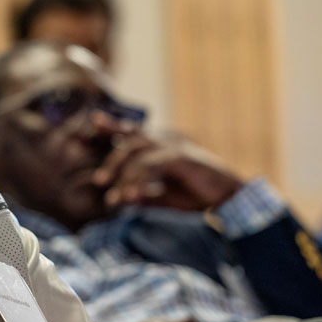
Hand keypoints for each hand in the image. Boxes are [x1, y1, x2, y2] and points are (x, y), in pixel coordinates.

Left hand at [90, 115, 242, 211]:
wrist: (228, 199)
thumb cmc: (195, 195)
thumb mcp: (162, 196)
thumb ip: (141, 194)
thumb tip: (117, 199)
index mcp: (160, 144)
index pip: (132, 132)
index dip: (112, 125)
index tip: (93, 123)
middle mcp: (165, 139)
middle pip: (130, 140)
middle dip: (112, 159)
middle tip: (99, 181)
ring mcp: (174, 145)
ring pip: (138, 152)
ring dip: (123, 175)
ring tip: (114, 197)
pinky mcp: (181, 157)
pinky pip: (152, 165)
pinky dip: (138, 181)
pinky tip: (131, 196)